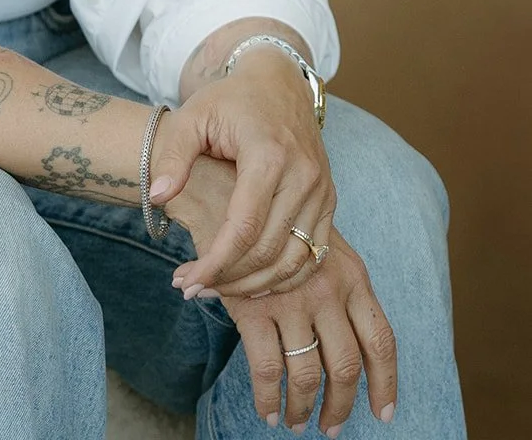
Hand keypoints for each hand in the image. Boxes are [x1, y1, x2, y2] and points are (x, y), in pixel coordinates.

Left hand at [150, 49, 335, 296]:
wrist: (279, 81)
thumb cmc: (231, 99)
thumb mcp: (193, 116)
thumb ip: (173, 156)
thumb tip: (157, 197)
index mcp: (269, 156)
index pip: (244, 228)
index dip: (215, 263)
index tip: (187, 282)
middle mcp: (303, 176)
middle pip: (270, 252)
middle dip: (229, 280)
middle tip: (194, 288)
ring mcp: (321, 190)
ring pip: (296, 261)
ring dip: (257, 285)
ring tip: (219, 289)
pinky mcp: (329, 199)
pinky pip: (314, 254)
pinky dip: (285, 276)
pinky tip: (252, 280)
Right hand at [207, 226, 397, 432]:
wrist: (224, 193)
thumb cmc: (274, 222)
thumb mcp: (321, 245)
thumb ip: (341, 287)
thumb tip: (356, 347)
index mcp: (352, 275)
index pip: (381, 339)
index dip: (385, 383)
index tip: (384, 413)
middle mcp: (328, 289)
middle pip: (346, 366)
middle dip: (340, 406)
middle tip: (331, 428)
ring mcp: (291, 298)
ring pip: (307, 375)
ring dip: (303, 409)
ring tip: (294, 422)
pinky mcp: (254, 307)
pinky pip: (268, 371)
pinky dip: (269, 399)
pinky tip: (267, 411)